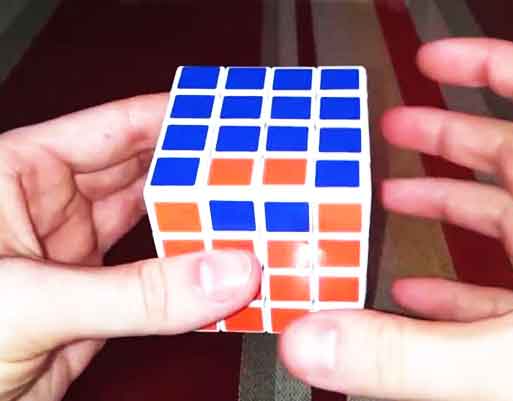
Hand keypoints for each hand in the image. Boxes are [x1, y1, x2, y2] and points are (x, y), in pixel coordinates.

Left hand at [0, 94, 259, 400]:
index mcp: (18, 174)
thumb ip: (133, 292)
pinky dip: (189, 280)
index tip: (220, 116)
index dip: (168, 118)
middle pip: (142, 176)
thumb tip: (218, 273)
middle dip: (194, 173)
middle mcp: (51, 210)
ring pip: (152, 230)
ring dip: (196, 228)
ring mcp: (76, 259)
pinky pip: (155, 283)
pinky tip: (218, 271)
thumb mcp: (29, 301)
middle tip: (246, 171)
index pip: (110, 128)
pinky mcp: (95, 306)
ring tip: (242, 218)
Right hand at [280, 38, 512, 400]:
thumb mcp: (512, 365)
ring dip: (449, 201)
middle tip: (398, 127)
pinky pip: (506, 282)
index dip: (488, 65)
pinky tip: (416, 294)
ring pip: (510, 216)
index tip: (434, 60)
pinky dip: (459, 281)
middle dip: (448, 135)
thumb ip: (405, 351)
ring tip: (396, 196)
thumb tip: (316, 337)